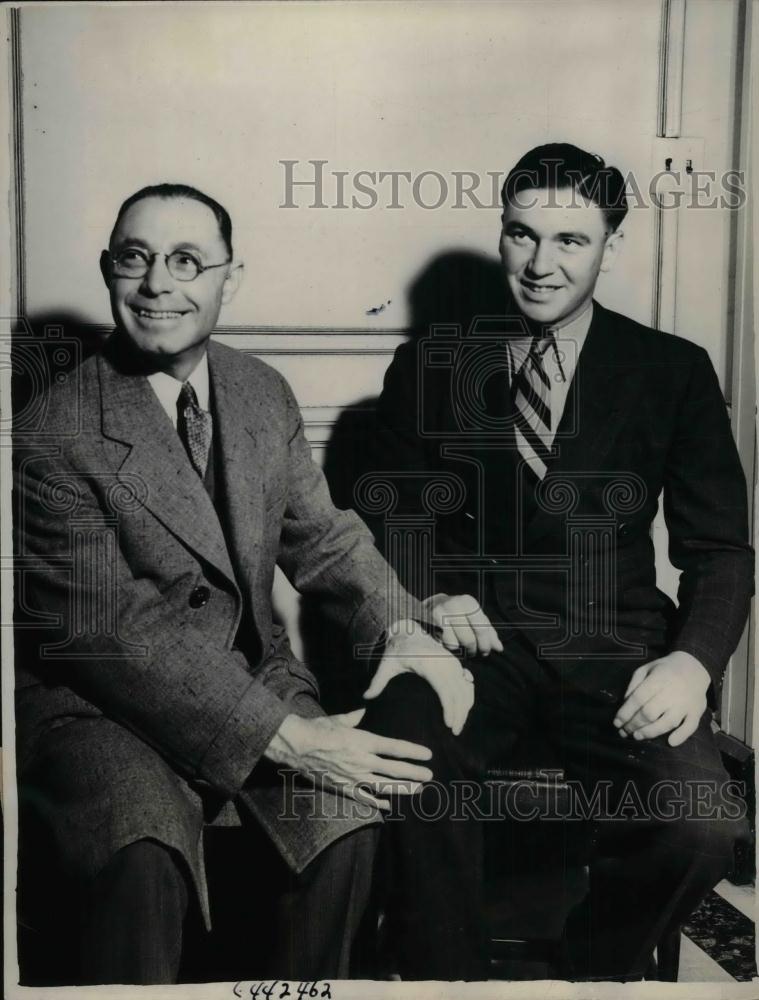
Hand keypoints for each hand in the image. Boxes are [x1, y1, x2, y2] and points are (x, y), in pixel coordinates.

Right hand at [264, 708, 432, 810]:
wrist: (296, 746)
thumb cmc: (316, 729)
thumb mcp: (337, 719)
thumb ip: (353, 718)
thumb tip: (363, 711)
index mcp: (362, 741)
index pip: (394, 747)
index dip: (413, 752)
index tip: (427, 755)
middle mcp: (361, 760)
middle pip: (394, 769)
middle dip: (414, 773)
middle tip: (429, 775)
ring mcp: (353, 777)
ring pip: (383, 786)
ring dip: (403, 788)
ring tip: (417, 789)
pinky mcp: (342, 787)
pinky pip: (364, 798)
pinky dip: (377, 804)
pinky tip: (388, 806)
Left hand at [364, 619, 474, 734]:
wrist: (408, 630)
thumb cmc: (396, 649)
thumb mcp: (386, 664)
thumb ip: (377, 681)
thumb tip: (366, 697)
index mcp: (428, 664)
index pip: (445, 689)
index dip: (449, 708)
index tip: (448, 724)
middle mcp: (444, 662)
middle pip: (458, 692)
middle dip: (459, 713)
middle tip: (455, 732)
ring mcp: (451, 662)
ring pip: (465, 687)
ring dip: (465, 707)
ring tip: (458, 726)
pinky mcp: (455, 663)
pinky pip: (466, 681)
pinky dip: (467, 696)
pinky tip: (465, 710)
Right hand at [422, 593, 503, 656]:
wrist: (432, 605)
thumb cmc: (459, 613)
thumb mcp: (474, 617)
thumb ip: (488, 632)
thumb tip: (499, 648)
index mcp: (468, 602)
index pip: (481, 628)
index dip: (485, 644)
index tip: (486, 651)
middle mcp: (453, 605)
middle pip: (469, 639)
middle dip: (473, 650)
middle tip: (473, 652)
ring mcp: (439, 613)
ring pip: (455, 644)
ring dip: (460, 650)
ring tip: (461, 647)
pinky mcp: (429, 624)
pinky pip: (442, 644)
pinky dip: (448, 647)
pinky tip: (449, 642)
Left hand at [613, 651, 710, 746]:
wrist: (695, 667)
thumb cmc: (665, 669)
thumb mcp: (646, 669)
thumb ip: (634, 684)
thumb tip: (624, 704)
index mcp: (658, 679)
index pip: (638, 698)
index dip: (625, 712)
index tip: (616, 722)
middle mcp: (672, 692)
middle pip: (650, 713)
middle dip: (634, 724)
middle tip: (624, 732)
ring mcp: (686, 703)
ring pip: (667, 723)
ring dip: (651, 732)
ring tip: (637, 736)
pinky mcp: (697, 712)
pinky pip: (691, 727)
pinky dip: (681, 736)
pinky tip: (670, 742)